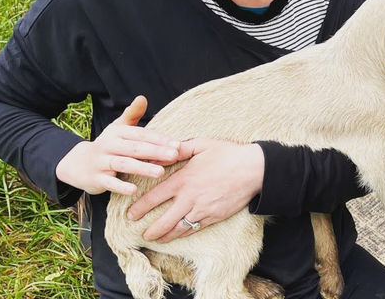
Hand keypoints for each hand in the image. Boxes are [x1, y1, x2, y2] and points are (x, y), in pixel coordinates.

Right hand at [55, 96, 179, 195]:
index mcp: (117, 132)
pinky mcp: (95, 178)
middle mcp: (109, 145)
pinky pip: (109, 182)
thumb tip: (142, 97)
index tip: (177, 144)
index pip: (141, 134)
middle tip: (174, 155)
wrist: (76, 163)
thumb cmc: (107, 145)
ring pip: (124, 164)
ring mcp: (101, 161)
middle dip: (155, 151)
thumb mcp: (117, 128)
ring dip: (142, 168)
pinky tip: (134, 190)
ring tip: (160, 172)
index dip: (159, 139)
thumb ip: (132, 114)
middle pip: (135, 148)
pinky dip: (121, 186)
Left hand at [127, 138, 264, 241]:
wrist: (254, 169)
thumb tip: (159, 153)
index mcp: (184, 179)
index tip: (130, 214)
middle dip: (150, 230)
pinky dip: (183, 234)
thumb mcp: (201, 144)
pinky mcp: (215, 217)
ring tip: (155, 238)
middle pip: (164, 220)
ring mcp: (203, 210)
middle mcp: (190, 198)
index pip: (155, 197)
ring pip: (179, 229)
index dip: (140, 208)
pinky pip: (195, 229)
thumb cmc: (228, 154)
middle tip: (142, 234)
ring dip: (164, 236)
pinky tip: (177, 235)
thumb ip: (178, 149)